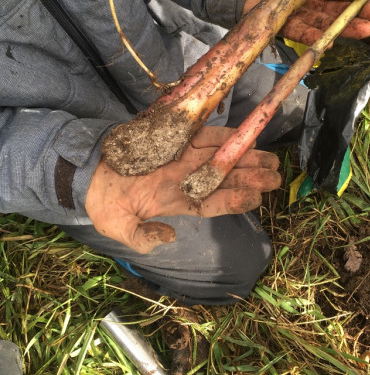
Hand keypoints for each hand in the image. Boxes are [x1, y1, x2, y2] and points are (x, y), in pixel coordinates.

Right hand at [85, 126, 280, 253]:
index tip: (255, 199)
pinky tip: (243, 138)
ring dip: (245, 157)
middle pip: (223, 179)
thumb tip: (168, 237)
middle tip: (275, 176)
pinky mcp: (174, 139)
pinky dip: (222, 137)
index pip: (211, 203)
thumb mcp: (118, 228)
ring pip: (219, 158)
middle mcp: (184, 180)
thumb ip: (141, 237)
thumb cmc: (105, 202)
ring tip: (270, 160)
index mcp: (175, 202)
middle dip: (249, 177)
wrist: (88, 173)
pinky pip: (202, 137)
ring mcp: (181, 159)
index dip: (234, 201)